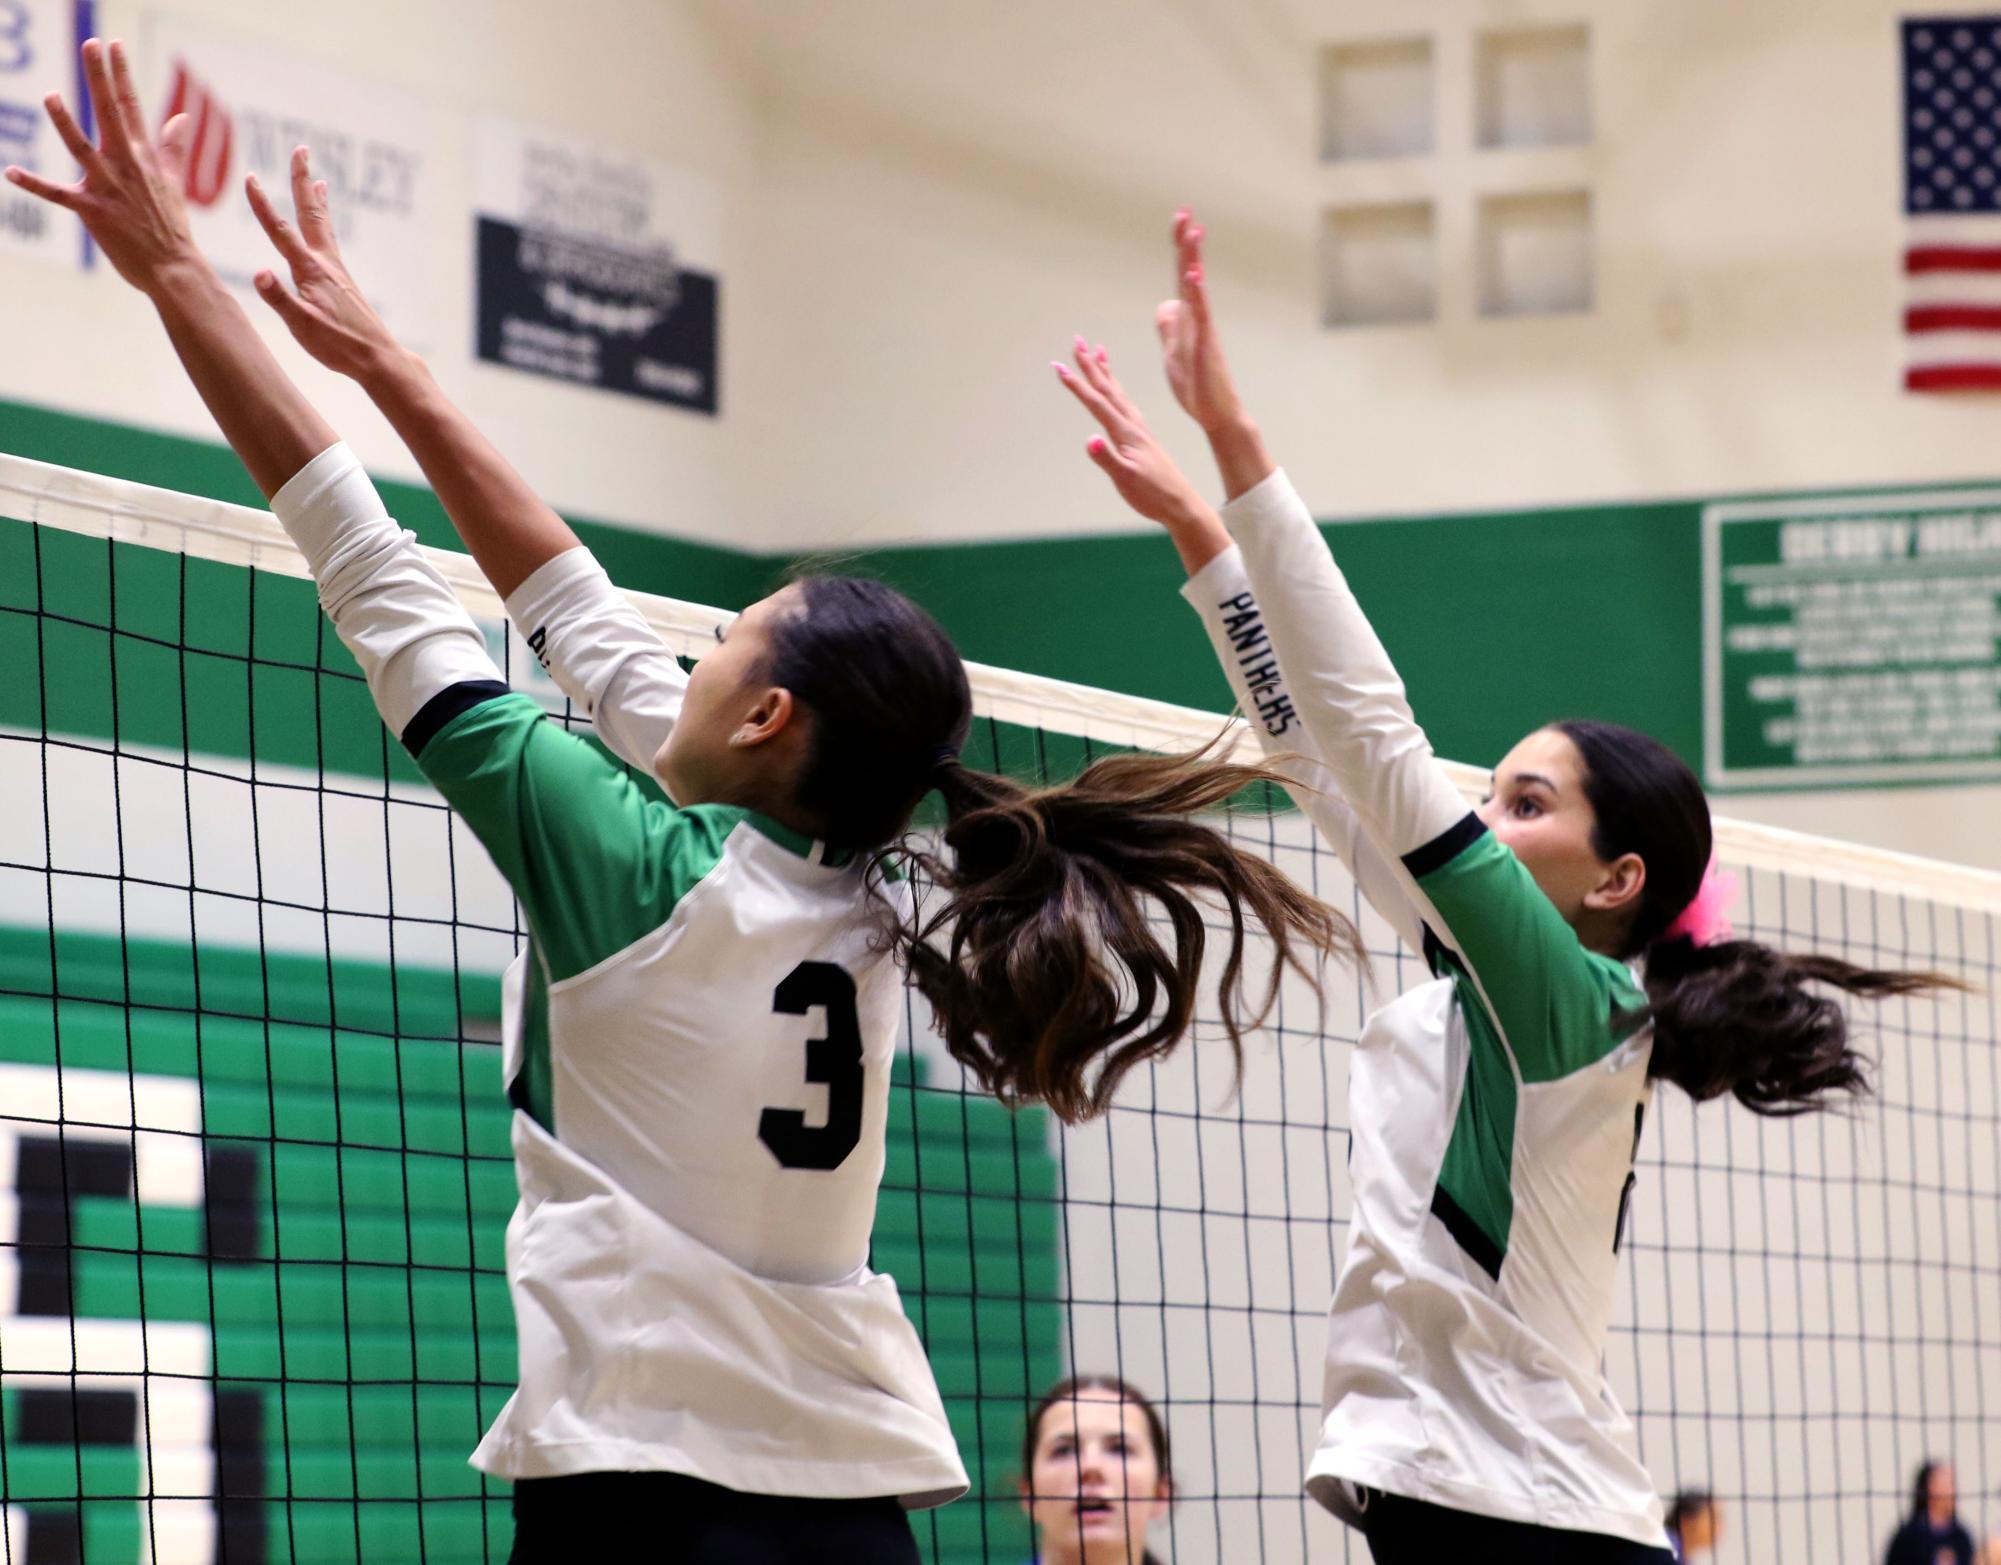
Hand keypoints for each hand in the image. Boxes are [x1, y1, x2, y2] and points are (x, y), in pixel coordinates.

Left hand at [3, 38, 205, 295]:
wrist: (174, 268)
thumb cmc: (172, 227)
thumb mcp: (175, 181)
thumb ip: (173, 147)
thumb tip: (182, 118)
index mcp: (144, 157)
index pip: (132, 107)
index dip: (122, 74)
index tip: (114, 44)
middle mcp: (127, 166)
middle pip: (110, 114)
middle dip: (100, 79)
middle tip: (90, 45)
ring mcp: (110, 188)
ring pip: (83, 149)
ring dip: (66, 123)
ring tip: (51, 96)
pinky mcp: (94, 212)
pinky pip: (59, 195)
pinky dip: (35, 185)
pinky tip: (11, 172)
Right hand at [246, 148, 405, 384]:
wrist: (377, 358)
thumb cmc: (338, 346)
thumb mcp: (302, 326)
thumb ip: (279, 299)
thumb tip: (259, 273)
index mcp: (310, 271)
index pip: (280, 231)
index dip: (263, 205)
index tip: (250, 177)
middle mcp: (326, 263)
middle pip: (310, 213)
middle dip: (301, 180)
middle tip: (301, 150)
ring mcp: (337, 271)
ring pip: (324, 226)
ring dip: (317, 200)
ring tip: (318, 180)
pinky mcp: (344, 282)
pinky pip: (331, 244)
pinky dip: (326, 227)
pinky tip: (325, 230)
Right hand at [1054, 336, 1211, 529]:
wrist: (1181, 503)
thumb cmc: (1152, 495)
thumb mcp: (1125, 480)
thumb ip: (1107, 459)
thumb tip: (1090, 439)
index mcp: (1125, 433)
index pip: (1096, 403)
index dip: (1076, 385)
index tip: (1058, 366)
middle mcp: (1132, 425)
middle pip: (1107, 388)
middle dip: (1090, 365)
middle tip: (1077, 341)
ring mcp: (1139, 429)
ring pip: (1117, 392)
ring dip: (1105, 371)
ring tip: (1098, 351)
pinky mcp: (1143, 437)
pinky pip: (1126, 403)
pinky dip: (1117, 390)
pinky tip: (1116, 390)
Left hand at [1157, 210, 1247, 435]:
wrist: (1216, 415)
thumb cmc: (1197, 387)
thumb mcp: (1173, 353)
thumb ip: (1169, 328)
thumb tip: (1167, 303)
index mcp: (1185, 320)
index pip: (1179, 278)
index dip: (1178, 250)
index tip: (1178, 220)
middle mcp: (1196, 318)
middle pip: (1188, 274)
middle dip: (1185, 244)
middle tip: (1184, 212)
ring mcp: (1203, 330)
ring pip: (1196, 288)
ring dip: (1192, 259)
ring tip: (1192, 232)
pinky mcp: (1206, 346)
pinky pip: (1201, 315)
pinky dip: (1197, 294)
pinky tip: (1193, 275)